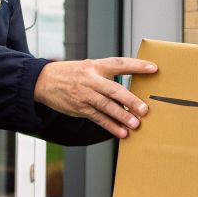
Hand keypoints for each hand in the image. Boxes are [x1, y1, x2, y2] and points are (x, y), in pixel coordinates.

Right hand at [34, 57, 157, 139]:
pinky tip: (121, 132)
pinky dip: (110, 126)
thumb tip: (133, 81)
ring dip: (121, 117)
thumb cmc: (72, 73)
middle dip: (130, 100)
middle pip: (113, 90)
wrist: (43, 81)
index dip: (137, 65)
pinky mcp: (80, 108)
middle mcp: (91, 80)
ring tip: (135, 124)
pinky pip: (98, 118)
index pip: (119, 63)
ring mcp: (85, 95)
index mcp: (96, 66)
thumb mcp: (90, 66)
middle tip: (144, 110)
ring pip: (106, 107)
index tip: (153, 68)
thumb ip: (109, 72)